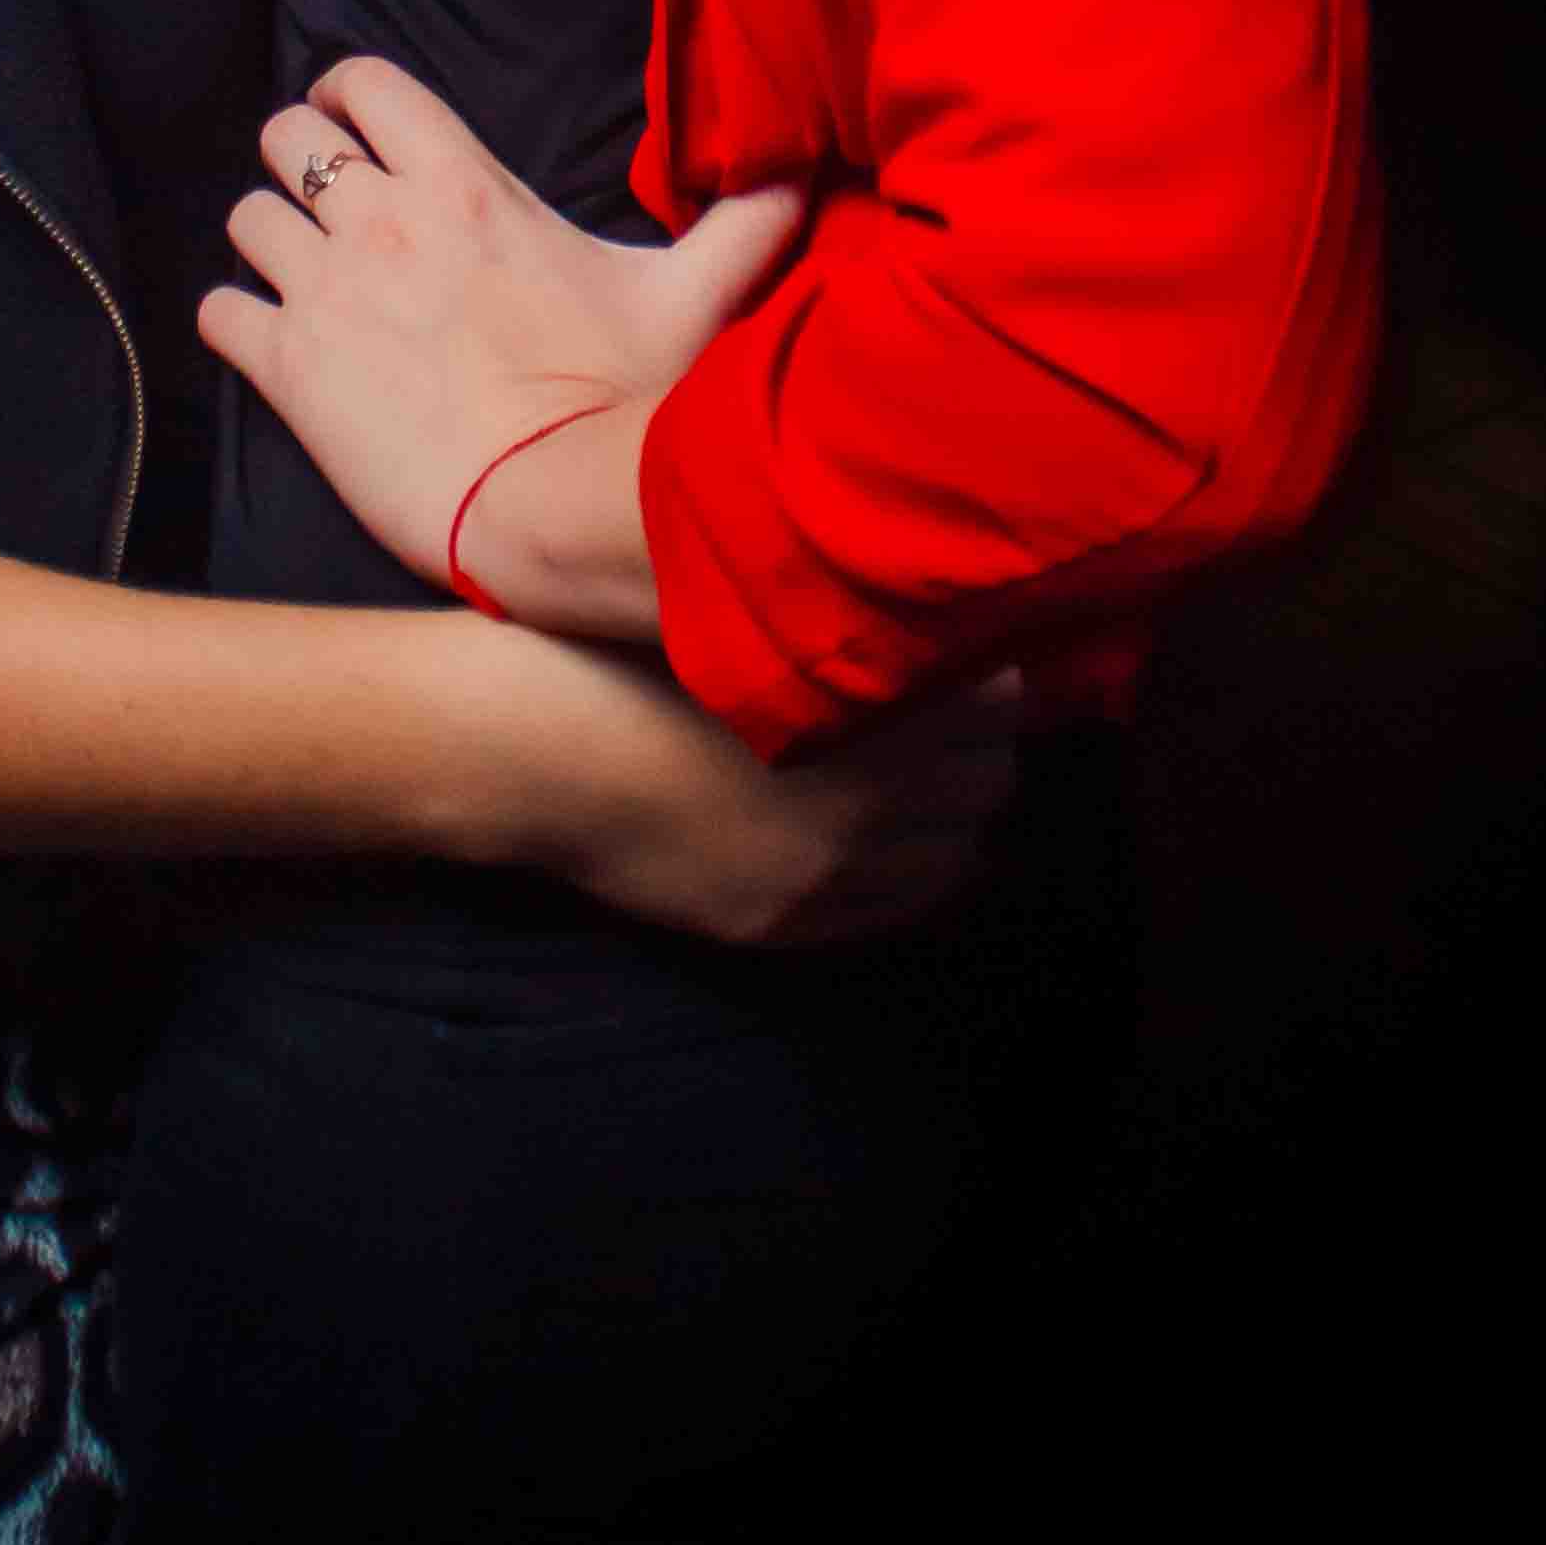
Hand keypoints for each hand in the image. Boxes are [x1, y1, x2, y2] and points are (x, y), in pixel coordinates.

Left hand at [201, 56, 805, 631]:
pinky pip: (220, 314)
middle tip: (322, 203)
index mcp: (466, 185)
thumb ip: (747, 222)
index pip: (364, 82)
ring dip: (265, 242)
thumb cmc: (627, 400)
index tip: (350, 120)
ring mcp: (328, 292)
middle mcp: (383, 220)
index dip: (343, 94)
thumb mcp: (695, 297)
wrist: (560, 509)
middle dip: (297, 162)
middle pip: (285, 138)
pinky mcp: (290, 370)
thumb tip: (813, 172)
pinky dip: (234, 322)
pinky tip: (265, 344)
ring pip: (244, 218)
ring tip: (295, 276)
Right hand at [474, 618, 1022, 948]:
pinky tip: (878, 837)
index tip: (958, 660)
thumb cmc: (634, 656)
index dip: (985, 676)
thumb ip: (856, 629)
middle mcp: (870, 797)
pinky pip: (899, 908)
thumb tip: (948, 632)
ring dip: (951, 815)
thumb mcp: (754, 621)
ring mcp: (832, 871)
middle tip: (940, 719)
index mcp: (867, 704)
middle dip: (977, 748)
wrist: (544, 749)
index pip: (1001, 700)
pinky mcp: (791, 923)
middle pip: (990, 780)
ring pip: (958, 852)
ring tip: (912, 779)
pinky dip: (908, 871)